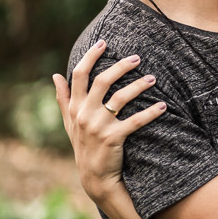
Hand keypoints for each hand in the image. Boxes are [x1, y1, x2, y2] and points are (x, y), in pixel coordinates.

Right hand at [52, 39, 165, 200]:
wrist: (94, 176)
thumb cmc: (83, 145)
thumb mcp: (69, 122)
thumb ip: (64, 98)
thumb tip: (55, 75)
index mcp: (75, 107)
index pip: (79, 75)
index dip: (90, 57)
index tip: (103, 42)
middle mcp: (84, 114)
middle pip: (102, 81)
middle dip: (120, 66)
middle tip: (137, 57)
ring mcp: (98, 126)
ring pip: (120, 98)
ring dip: (139, 86)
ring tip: (153, 78)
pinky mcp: (113, 138)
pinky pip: (135, 121)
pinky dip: (150, 113)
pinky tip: (163, 106)